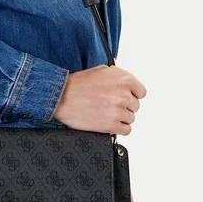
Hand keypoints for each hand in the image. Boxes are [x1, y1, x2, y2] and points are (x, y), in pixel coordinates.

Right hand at [53, 64, 145, 201]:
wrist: (62, 96)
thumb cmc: (78, 84)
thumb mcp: (101, 71)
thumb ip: (117, 77)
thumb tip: (126, 84)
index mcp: (124, 79)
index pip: (141, 92)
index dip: (132, 95)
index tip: (125, 97)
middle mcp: (124, 95)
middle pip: (135, 106)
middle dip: (124, 106)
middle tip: (110, 105)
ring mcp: (118, 111)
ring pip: (130, 118)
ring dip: (120, 117)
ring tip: (106, 113)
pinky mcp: (111, 125)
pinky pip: (126, 130)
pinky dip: (119, 128)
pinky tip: (108, 122)